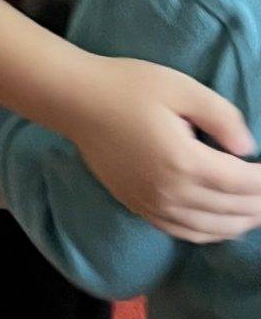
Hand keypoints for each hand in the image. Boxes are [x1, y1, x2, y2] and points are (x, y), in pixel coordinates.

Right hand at [66, 56, 260, 242]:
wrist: (75, 100)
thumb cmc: (127, 86)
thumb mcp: (179, 87)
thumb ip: (220, 116)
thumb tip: (248, 149)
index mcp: (185, 161)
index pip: (244, 184)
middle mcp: (173, 193)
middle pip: (234, 211)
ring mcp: (155, 205)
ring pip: (213, 229)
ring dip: (242, 222)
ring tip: (257, 209)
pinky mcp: (141, 208)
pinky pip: (187, 233)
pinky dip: (213, 233)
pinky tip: (224, 223)